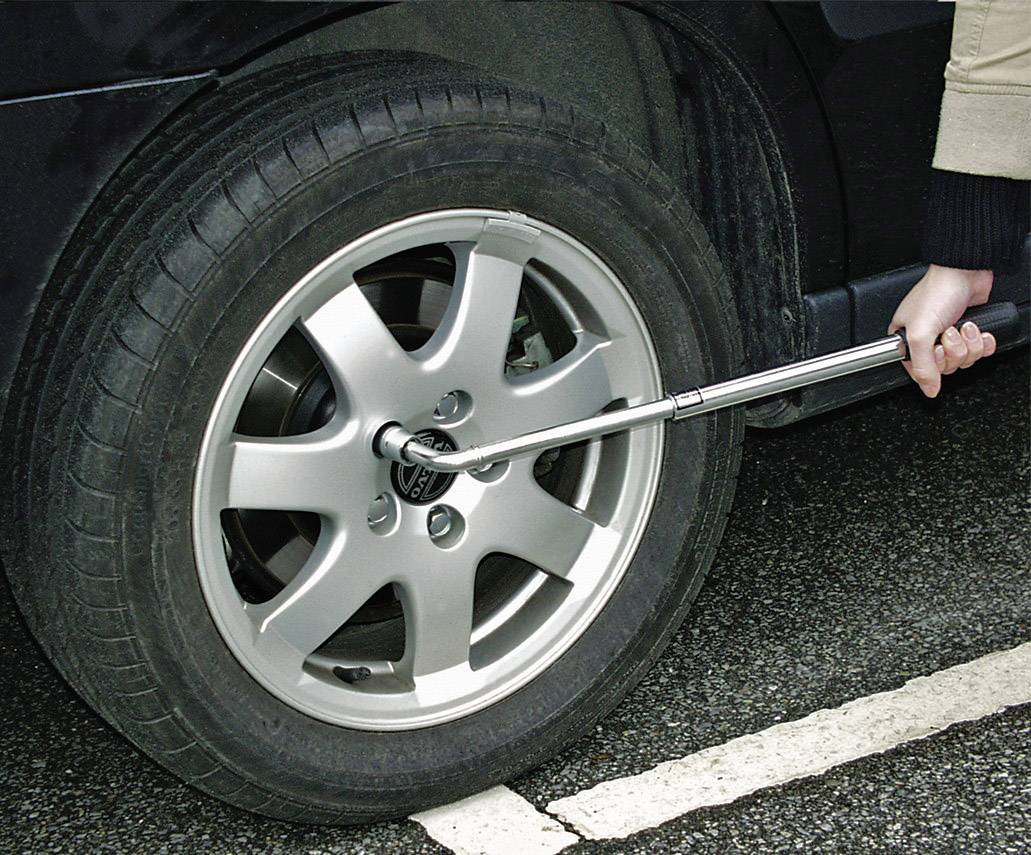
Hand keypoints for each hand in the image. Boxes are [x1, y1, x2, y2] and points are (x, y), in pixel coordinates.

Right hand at [888, 264, 996, 397]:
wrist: (965, 271)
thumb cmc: (937, 292)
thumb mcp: (920, 334)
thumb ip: (922, 366)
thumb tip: (928, 390)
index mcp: (907, 340)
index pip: (919, 370)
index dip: (932, 365)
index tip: (935, 351)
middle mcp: (928, 339)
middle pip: (944, 367)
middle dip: (954, 352)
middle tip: (950, 334)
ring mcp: (950, 335)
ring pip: (963, 360)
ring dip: (969, 344)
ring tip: (964, 326)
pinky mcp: (970, 331)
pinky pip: (980, 351)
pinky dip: (982, 342)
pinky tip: (977, 328)